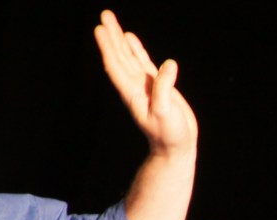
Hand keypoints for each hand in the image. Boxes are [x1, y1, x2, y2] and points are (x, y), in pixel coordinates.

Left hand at [96, 10, 197, 159]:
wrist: (176, 147)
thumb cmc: (169, 134)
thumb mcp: (165, 112)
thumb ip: (165, 88)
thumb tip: (169, 64)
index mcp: (132, 92)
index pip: (116, 65)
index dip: (108, 47)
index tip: (100, 29)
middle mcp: (135, 86)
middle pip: (119, 56)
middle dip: (111, 36)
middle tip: (104, 15)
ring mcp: (145, 85)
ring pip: (128, 56)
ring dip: (120, 39)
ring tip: (112, 22)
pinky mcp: (157, 86)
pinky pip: (143, 62)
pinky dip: (136, 49)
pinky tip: (130, 38)